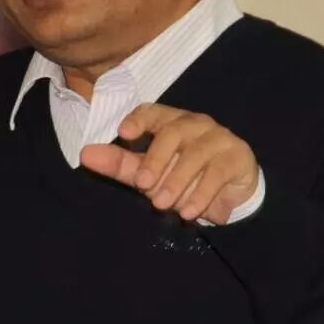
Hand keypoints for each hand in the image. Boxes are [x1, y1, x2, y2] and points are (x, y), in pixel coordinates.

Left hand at [79, 103, 258, 224]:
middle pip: (172, 133)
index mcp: (172, 121)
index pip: (153, 111)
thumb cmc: (185, 180)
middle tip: (143, 186)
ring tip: (164, 205)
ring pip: (195, 154)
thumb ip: (120, 164)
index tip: (123, 133)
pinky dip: (201, 193)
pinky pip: (217, 172)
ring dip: (177, 181)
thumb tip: (86, 155)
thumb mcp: (150, 175)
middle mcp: (196, 124)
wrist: (232, 198)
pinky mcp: (237, 156)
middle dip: (155, 161)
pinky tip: (188, 211)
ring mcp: (219, 138)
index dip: (139, 120)